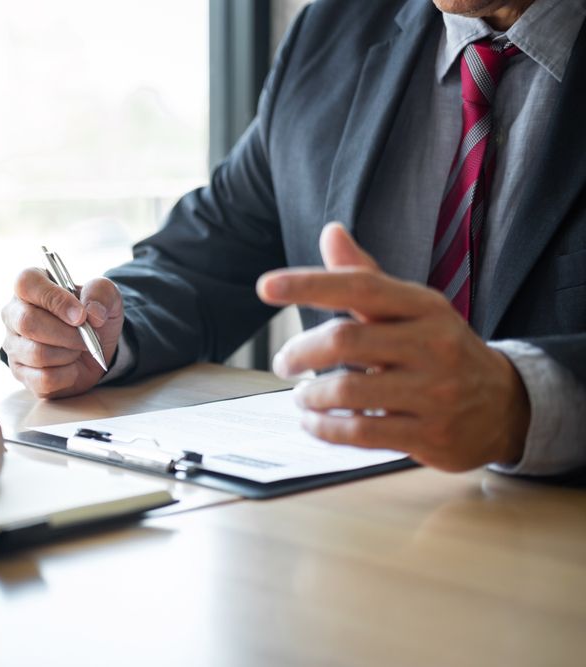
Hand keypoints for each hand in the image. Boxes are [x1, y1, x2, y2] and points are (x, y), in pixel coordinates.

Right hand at [1, 267, 123, 397]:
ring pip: (37, 353)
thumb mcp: (107, 296)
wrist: (94, 349)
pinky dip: (67, 375)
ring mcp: (13, 345)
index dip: (55, 299)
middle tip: (87, 336)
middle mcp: (14, 313)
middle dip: (67, 334)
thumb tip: (92, 313)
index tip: (81, 315)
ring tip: (78, 349)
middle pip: (28, 322)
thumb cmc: (92, 316)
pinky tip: (71, 367)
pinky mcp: (21, 373)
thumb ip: (102, 293)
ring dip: (69, 354)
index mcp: (30, 285)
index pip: (26, 283)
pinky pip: (43, 379)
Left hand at [255, 223, 530, 471]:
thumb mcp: (410, 308)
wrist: (504, 406)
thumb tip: (331, 231)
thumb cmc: (438, 349)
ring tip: (302, 395)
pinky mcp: (429, 435)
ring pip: (347, 391)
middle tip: (283, 362)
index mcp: (424, 306)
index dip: (308, 284)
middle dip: (300, 352)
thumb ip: (365, 276)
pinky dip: (324, 428)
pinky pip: (360, 432)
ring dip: (310, 395)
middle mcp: (432, 345)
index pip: (359, 286)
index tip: (265, 287)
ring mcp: (434, 392)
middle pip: (346, 340)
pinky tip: (314, 421)